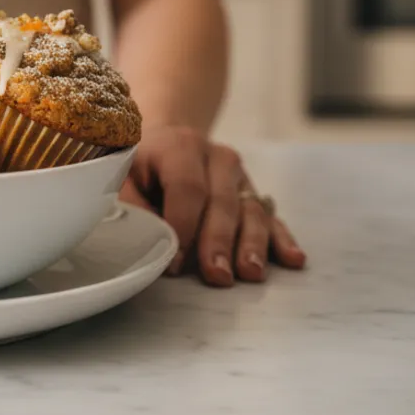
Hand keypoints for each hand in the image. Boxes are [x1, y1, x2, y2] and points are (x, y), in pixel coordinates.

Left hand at [120, 125, 305, 286]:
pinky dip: (281, 238)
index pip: (187, 187)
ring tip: (251, 273)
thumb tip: (149, 243)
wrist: (167, 138)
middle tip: (217, 276)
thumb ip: (131, 206)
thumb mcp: (122, 177)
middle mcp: (216, 156)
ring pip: (251, 210)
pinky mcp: (253, 192)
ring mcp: (239, 175)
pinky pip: (270, 216)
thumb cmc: (139, 166)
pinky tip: (292, 258)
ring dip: (252, 243)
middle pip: (222, 201)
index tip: (175, 263)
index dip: (182, 227)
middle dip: (219, 241)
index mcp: (179, 146)